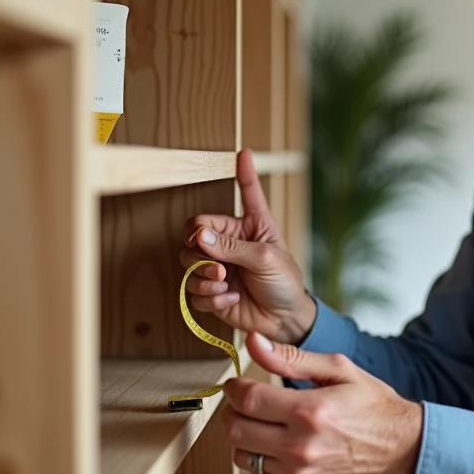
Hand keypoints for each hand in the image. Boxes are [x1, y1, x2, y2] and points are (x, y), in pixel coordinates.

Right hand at [179, 149, 317, 345]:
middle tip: (217, 265)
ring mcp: (218, 267)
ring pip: (188, 263)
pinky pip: (194, 291)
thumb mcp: (264, 259)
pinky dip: (209, 297)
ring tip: (223, 283)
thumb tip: (199, 235)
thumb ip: (232, 247)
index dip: (243, 173)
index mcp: (250, 225)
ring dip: (202, 276)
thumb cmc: (284, 282)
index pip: (244, 193)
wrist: (285, 319)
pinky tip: (228, 299)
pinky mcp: (212, 291)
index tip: (243, 153)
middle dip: (200, 250)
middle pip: (195, 233)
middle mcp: (230, 242)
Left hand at [223, 332, 423, 473]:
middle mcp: (301, 446)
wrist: (400, 448)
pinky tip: (276, 443)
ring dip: (244, 435)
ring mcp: (299, 472)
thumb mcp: (338, 369)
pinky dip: (258, 457)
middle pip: (236, 430)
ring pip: (242, 454)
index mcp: (310, 411)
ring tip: (263, 422)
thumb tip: (253, 342)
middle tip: (245, 401)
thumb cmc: (372, 405)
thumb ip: (290, 357)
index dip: (233, 388)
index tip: (237, 383)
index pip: (248, 400)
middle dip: (233, 410)